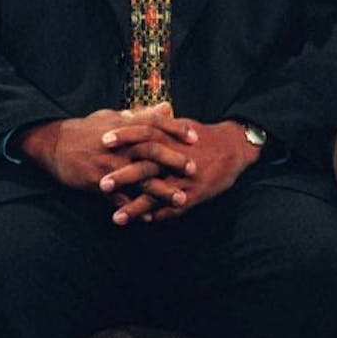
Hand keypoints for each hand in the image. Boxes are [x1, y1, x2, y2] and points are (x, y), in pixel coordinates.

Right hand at [14, 102, 198, 195]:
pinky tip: (150, 218)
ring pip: (139, 178)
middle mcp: (119, 146)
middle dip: (173, 160)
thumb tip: (167, 107)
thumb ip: (143, 114)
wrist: (55, 144)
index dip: (176, 129)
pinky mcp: (98, 182)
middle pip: (151, 151)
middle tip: (193, 169)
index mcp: (124, 127)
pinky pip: (119, 199)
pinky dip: (135, 208)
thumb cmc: (88, 129)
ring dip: (161, 190)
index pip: (155, 124)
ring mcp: (109, 165)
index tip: (195, 137)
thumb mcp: (114, 116)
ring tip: (180, 200)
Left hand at [108, 119, 261, 224]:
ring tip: (116, 218)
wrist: (235, 148)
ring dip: (136, 207)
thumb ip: (153, 122)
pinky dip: (158, 216)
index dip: (125, 137)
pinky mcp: (195, 194)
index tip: (103, 141)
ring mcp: (185, 179)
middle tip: (101, 184)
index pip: (145, 134)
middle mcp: (176, 159)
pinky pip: (173, 208)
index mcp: (172, 138)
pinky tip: (142, 223)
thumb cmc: (203, 136)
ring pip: (157, 195)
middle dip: (124, 177)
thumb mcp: (180, 124)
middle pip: (147, 167)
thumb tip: (126, 114)